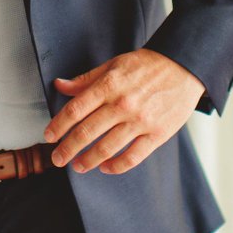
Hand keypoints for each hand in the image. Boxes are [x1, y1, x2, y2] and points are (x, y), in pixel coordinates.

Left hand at [44, 50, 204, 174]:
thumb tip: (60, 85)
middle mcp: (123, 104)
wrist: (184, 66)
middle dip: (67, 149)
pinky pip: (133, 157)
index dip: (58, 126)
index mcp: (109, 85)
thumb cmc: (146, 65)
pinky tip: (105, 167)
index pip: (75, 110)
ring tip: (78, 166)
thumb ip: (86, 79)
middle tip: (57, 159)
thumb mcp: (113, 65)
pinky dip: (116, 166)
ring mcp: (141, 121)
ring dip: (88, 161)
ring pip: (107, 148)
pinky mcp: (158, 134)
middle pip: (87, 132)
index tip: (49, 137)